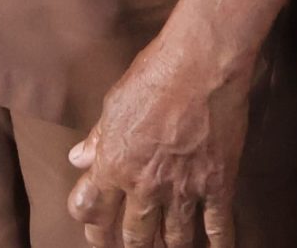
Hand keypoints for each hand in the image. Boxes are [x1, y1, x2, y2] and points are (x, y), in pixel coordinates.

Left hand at [67, 36, 252, 247]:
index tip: (93, 231)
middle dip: (130, 246)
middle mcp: (146, 185)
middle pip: (134, 233)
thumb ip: (97, 138)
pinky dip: (217, 244)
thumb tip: (78, 158)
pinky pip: (218, 227)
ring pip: (174, 238)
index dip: (91, 224)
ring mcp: (184, 190)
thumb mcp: (113, 105)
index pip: (93, 209)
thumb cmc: (153, 77)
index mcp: (114, 164)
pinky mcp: (218, 186)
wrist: (200, 67)